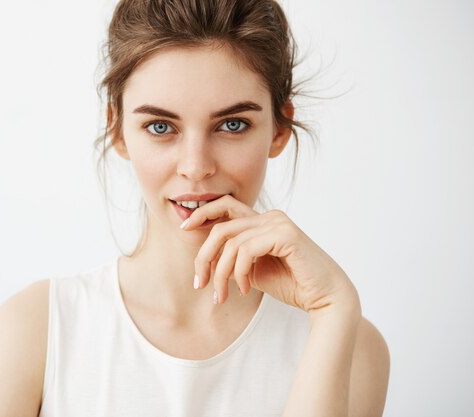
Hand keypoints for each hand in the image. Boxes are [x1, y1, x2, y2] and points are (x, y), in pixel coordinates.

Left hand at [183, 195, 359, 315]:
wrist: (325, 299)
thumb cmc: (292, 285)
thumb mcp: (252, 269)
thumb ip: (234, 257)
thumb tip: (205, 256)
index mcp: (262, 221)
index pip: (224, 206)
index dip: (201, 214)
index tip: (183, 229)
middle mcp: (270, 216)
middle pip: (221, 228)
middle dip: (203, 257)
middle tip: (199, 283)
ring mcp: (278, 223)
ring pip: (230, 243)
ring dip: (221, 273)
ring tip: (222, 295)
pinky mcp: (286, 235)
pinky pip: (246, 250)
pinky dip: (239, 272)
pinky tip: (245, 289)